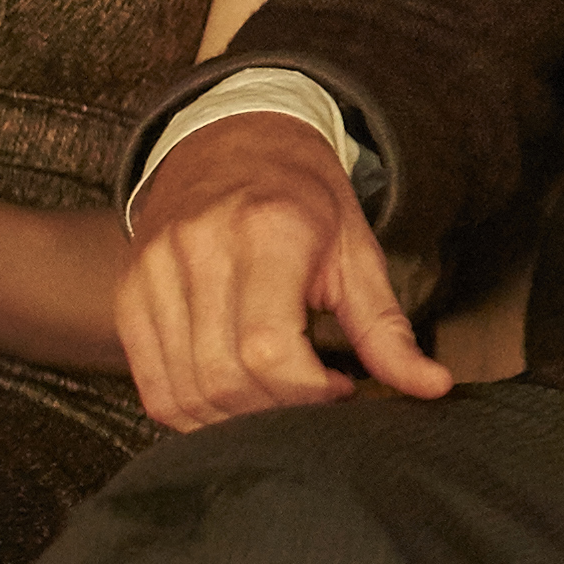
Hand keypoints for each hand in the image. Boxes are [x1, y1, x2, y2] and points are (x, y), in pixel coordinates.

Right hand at [114, 111, 445, 434]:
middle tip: (311, 399)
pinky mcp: (128, 295)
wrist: (231, 143)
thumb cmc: (304, 202)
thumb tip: (435, 388)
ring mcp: (153, 272)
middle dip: (276, 412)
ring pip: (186, 392)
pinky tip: (236, 400)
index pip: (269, 349)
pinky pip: (154, 388)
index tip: (339, 388)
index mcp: (267, 232)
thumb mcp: (357, 253)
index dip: (307, 392)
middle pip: (226, 378)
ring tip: (276, 398)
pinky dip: (195, 413)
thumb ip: (388, 329)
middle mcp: (198, 248)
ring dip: (237, 420)